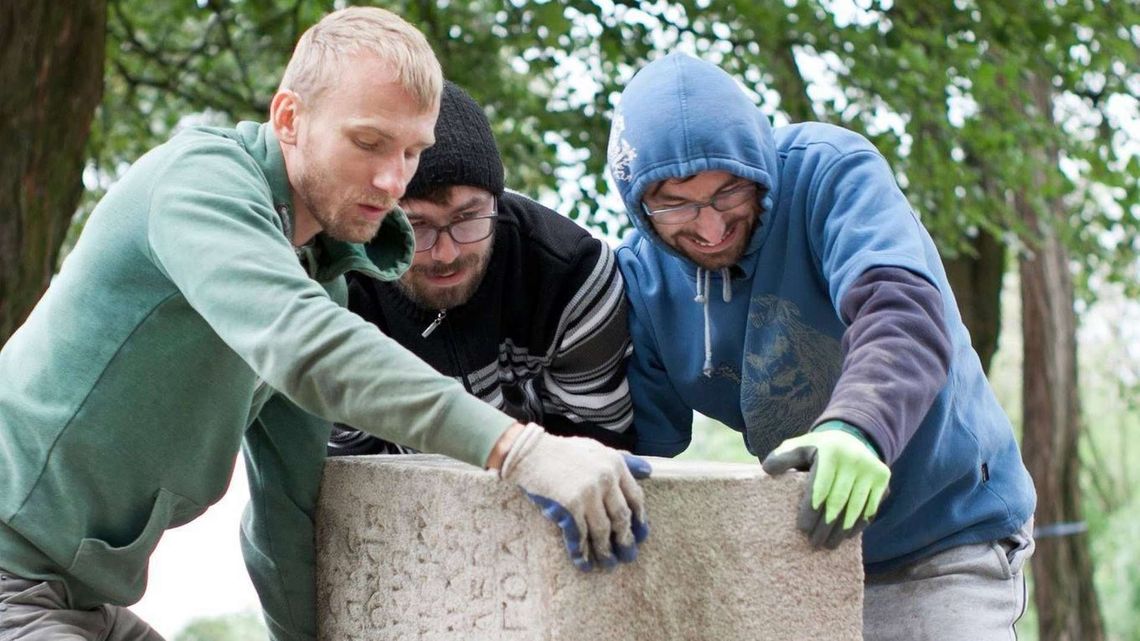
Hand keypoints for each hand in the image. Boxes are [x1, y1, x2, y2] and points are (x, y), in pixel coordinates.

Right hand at [499, 423, 650, 570]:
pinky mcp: (569, 506)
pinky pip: (579, 535)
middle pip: (621, 517)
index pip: (635, 497)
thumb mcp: (596, 449)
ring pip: (602, 530)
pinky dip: (581, 551)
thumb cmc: (563, 451)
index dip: (639, 519)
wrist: (529, 453)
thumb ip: (624, 460)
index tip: (640, 535)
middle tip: (628, 556)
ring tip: (608, 564)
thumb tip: (648, 471)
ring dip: (605, 551)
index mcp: (615, 464)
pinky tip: (583, 563)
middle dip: (625, 540)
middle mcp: (605, 479)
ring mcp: (587, 493)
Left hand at [761, 421, 889, 548]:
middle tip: (814, 544)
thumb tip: (767, 470)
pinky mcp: (883, 477)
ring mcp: (871, 468)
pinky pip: (870, 507)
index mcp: (830, 451)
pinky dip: (858, 524)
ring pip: (855, 507)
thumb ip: (783, 458)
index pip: (820, 487)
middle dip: (825, 526)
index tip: (803, 530)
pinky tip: (847, 535)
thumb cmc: (819, 449)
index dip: (811, 510)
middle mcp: (853, 459)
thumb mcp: (799, 446)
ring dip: (842, 530)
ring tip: (829, 545)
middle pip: (838, 501)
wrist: (852, 437)